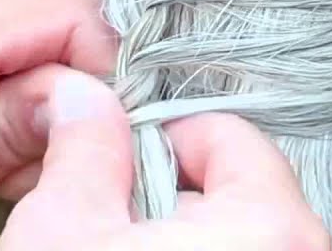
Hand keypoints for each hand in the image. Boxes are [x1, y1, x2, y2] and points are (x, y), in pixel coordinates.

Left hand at [0, 0, 116, 250]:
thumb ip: (7, 135)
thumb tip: (96, 95)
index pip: (73, 20)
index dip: (109, 81)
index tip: (104, 148)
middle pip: (62, 33)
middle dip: (72, 105)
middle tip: (32, 177)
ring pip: (41, 49)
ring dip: (42, 114)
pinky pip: (7, 58)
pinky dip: (14, 108)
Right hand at [0, 73, 331, 250]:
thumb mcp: (62, 227)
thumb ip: (84, 144)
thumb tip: (83, 96)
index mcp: (270, 224)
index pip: (228, 134)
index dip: (160, 132)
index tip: (119, 148)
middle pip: (236, 187)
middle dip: (167, 187)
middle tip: (109, 208)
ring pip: (236, 235)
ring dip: (178, 233)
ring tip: (118, 247)